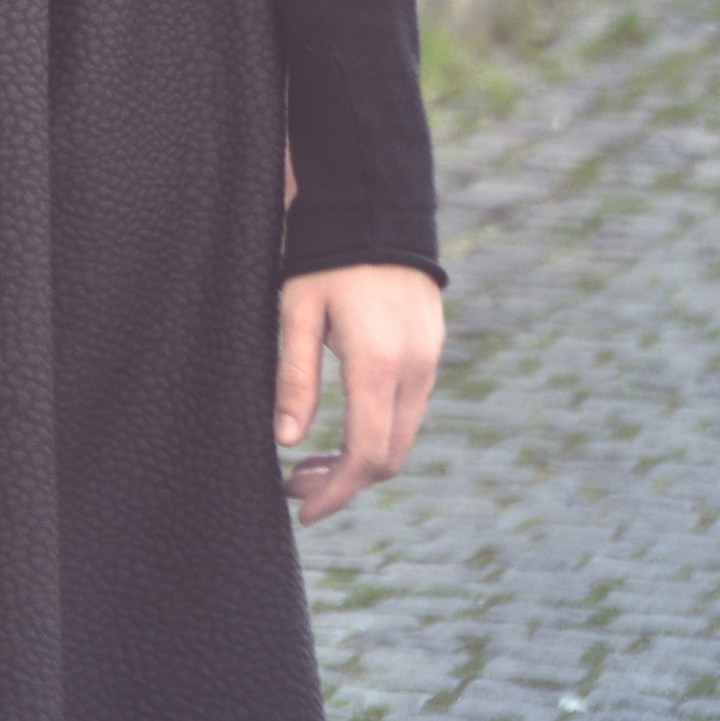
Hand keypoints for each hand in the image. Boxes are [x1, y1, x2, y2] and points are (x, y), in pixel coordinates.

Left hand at [274, 263, 443, 525]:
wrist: (376, 208)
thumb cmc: (327, 258)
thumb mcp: (297, 311)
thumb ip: (295, 377)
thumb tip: (287, 441)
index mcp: (378, 362)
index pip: (366, 455)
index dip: (336, 493)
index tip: (304, 512)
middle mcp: (414, 369)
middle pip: (388, 456)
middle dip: (342, 483)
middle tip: (294, 485)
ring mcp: (430, 360)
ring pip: (400, 435)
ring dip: (359, 459)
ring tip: (308, 460)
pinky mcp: (432, 350)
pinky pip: (408, 409)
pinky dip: (376, 431)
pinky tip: (342, 426)